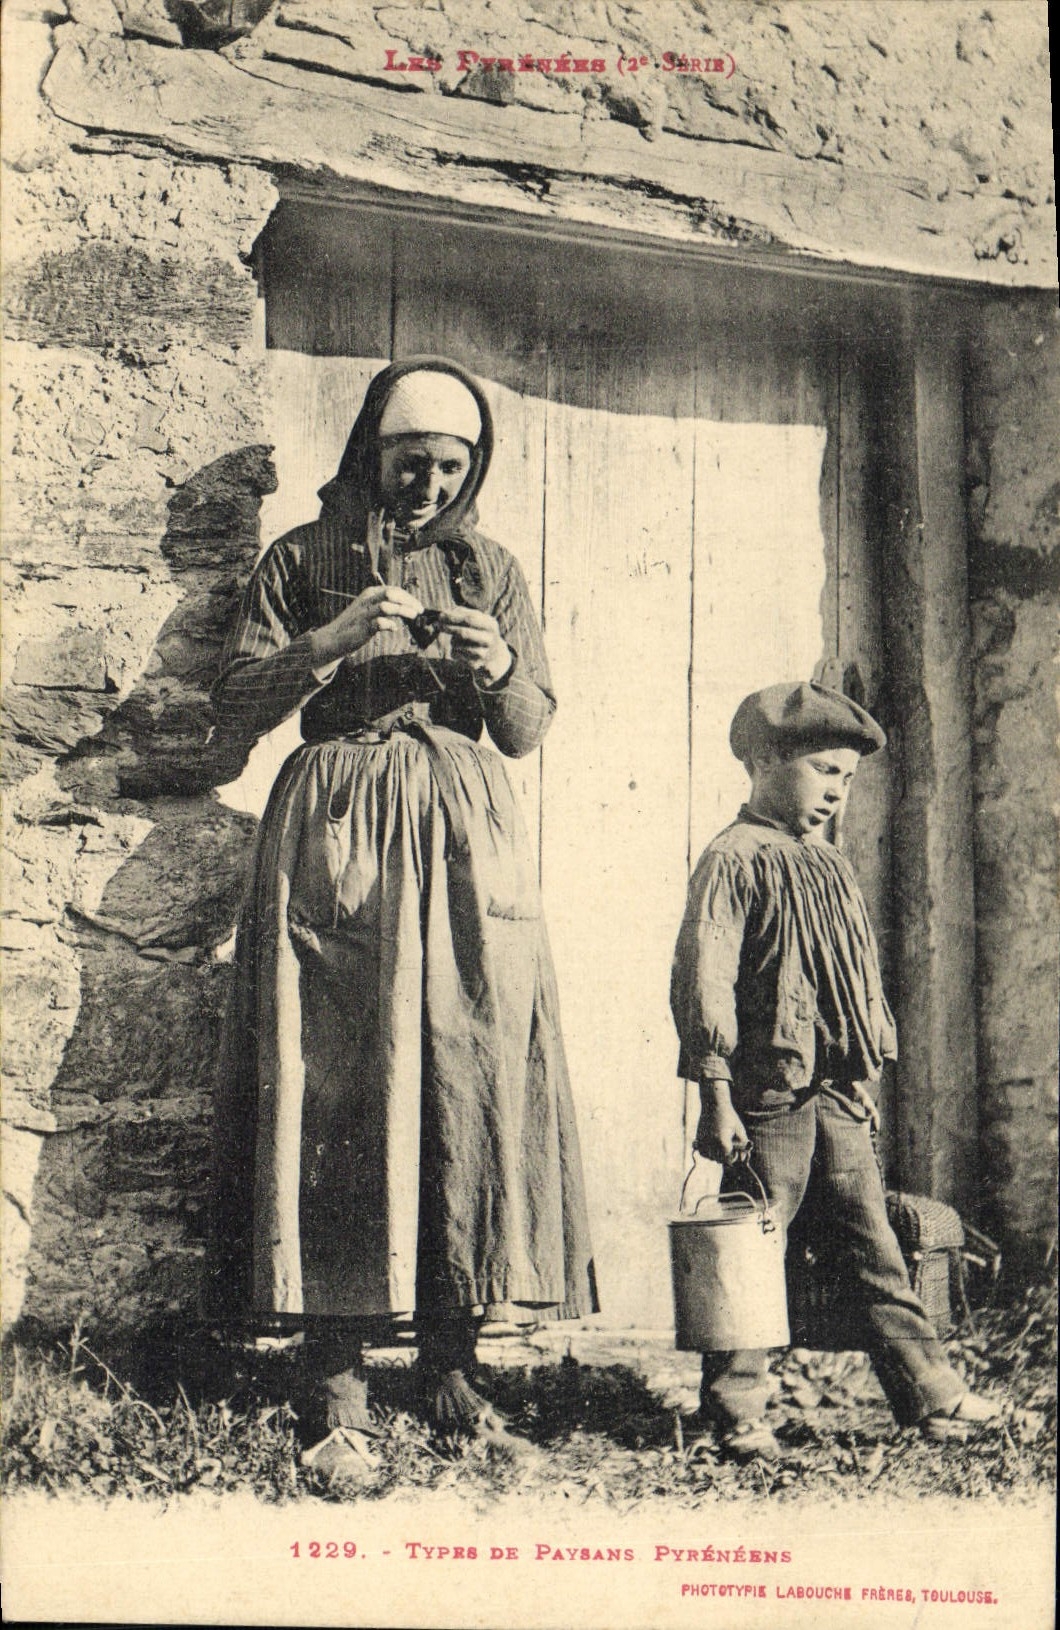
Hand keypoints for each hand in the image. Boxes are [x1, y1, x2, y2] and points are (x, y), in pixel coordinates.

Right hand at [309, 585, 424, 666]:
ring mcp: (365, 614)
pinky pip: (380, 623)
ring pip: (387, 606)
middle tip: (420, 611)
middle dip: (409, 601)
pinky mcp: (363, 628)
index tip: (419, 607)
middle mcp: (367, 600)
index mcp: (370, 593)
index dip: (409, 597)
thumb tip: (407, 610)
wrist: (333, 639)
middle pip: (392, 593)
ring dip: (404, 610)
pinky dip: (390, 625)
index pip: (394, 590)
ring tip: (414, 616)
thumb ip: (387, 608)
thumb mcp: (370, 610)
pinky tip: (394, 629)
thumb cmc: (355, 625)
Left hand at [439, 607, 511, 683]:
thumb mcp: (478, 619)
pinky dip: (454, 649)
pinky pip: (456, 654)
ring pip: (458, 644)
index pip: (470, 619)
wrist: (494, 655)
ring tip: (456, 639)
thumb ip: (462, 613)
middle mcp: (489, 640)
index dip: (453, 617)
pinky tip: (461, 649)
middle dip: (448, 628)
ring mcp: (483, 654)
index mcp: (491, 625)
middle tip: (437, 624)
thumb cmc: (480, 631)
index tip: (440, 615)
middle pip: (464, 633)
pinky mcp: (475, 664)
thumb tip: (444, 613)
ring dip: (453, 640)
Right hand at [695, 1081, 749, 1164]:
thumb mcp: (740, 1130)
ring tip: (721, 1140)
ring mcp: (703, 1143)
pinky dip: (709, 1152)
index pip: (730, 1160)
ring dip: (718, 1154)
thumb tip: (743, 1159)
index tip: (736, 1146)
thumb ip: (743, 1146)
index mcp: (723, 1142)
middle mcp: (711, 1144)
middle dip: (727, 1155)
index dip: (735, 1155)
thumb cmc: (729, 1117)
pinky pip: (705, 1154)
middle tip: (729, 1141)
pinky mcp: (698, 1140)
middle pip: (721, 1160)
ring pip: (713, 1158)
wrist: (713, 1105)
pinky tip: (714, 1143)